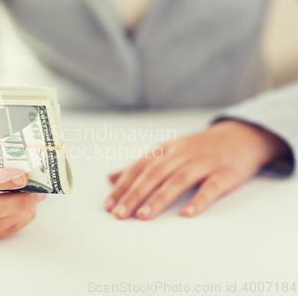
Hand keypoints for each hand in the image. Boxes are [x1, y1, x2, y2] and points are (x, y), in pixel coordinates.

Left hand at [105, 120, 289, 219]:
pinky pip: (211, 187)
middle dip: (134, 194)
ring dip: (159, 198)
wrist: (242, 135)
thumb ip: (140, 166)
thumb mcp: (167, 152)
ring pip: (178, 180)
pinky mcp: (226, 173)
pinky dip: (199, 200)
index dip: (122, 186)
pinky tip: (187, 214)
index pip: (139, 168)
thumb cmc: (199, 148)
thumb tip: (110, 178)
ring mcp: (204, 162)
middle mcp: (182, 153)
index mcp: (166, 150)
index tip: (108, 206)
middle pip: (154, 174)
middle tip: (119, 214)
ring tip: (143, 216)